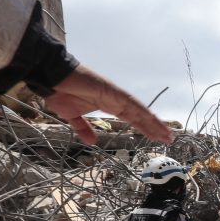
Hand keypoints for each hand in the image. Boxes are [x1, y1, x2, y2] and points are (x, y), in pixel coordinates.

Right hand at [44, 65, 173, 144]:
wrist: (50, 78)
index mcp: (109, 105)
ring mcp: (115, 95)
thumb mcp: (73, 117)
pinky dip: (142, 111)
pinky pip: (130, 102)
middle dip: (155, 127)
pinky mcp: (112, 90)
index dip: (145, 128)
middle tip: (169, 139)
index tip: (156, 138)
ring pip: (140, 110)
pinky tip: (153, 120)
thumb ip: (84, 128)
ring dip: (154, 122)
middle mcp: (116, 100)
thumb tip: (92, 142)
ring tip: (166, 133)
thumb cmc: (60, 93)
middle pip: (140, 116)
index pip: (132, 119)